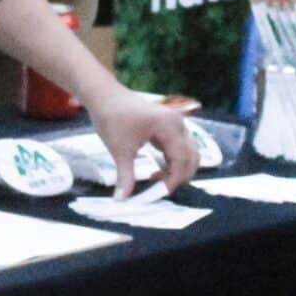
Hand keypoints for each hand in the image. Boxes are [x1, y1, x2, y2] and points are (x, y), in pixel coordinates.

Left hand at [84, 82, 199, 198]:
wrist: (103, 95)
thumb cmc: (111, 117)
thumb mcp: (119, 150)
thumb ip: (125, 176)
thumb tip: (122, 199)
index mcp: (169, 126)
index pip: (182, 159)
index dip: (173, 180)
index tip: (159, 193)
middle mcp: (177, 123)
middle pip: (191, 157)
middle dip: (179, 177)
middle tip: (159, 190)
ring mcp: (175, 124)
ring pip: (188, 154)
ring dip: (176, 170)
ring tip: (156, 180)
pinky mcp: (169, 126)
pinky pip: (179, 148)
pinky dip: (172, 162)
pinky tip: (157, 171)